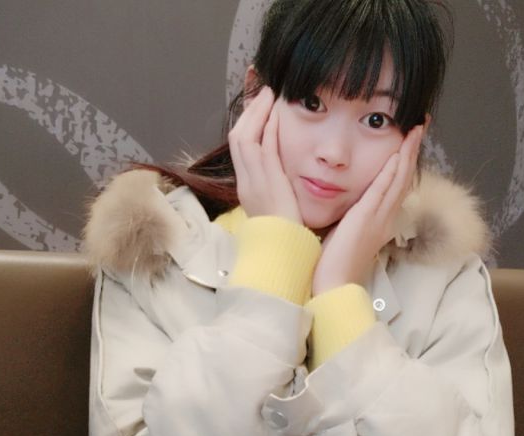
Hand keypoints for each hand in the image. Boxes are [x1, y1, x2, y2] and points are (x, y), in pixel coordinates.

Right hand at [228, 87, 300, 222]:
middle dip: (248, 112)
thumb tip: (284, 174)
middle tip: (262, 92)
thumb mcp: (277, 208)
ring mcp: (253, 182)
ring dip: (257, 113)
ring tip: (269, 95)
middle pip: (237, 138)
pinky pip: (263, 148)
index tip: (258, 107)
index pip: (241, 148)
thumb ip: (278, 188)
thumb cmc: (286, 235)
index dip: (248, 124)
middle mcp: (246, 182)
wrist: (284, 253)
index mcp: (248, 188)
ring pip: (245, 138)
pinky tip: (276, 113)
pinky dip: (267, 128)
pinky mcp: (267, 183)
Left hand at [312, 125, 423, 294]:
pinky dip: (392, 169)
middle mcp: (385, 217)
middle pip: (403, 177)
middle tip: (420, 124)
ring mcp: (379, 217)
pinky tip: (398, 151)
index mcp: (380, 221)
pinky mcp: (367, 218)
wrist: (333, 286)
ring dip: (408, 152)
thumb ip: (351, 218)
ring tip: (416, 128)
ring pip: (398, 179)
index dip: (404, 162)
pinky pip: (384, 188)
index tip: (408, 140)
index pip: (395, 185)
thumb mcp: (346, 235)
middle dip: (412, 150)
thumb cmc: (334, 264)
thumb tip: (347, 207)